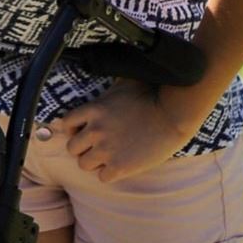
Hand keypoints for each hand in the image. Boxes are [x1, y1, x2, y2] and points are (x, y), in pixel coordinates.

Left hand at [57, 80, 196, 182]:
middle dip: (84, 148)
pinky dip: (110, 173)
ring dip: (95, 162)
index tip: (84, 131)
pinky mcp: (120, 167)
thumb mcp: (125, 83)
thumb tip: (103, 65)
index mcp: (93, 110)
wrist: (175, 114)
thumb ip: (108, 86)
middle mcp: (95, 131)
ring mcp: (106, 150)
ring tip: (110, 156)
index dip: (74, 129)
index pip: (66, 123)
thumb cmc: (153, 95)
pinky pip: (102, 177)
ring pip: (84, 164)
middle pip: (72, 148)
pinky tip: (122, 165)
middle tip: (98, 146)